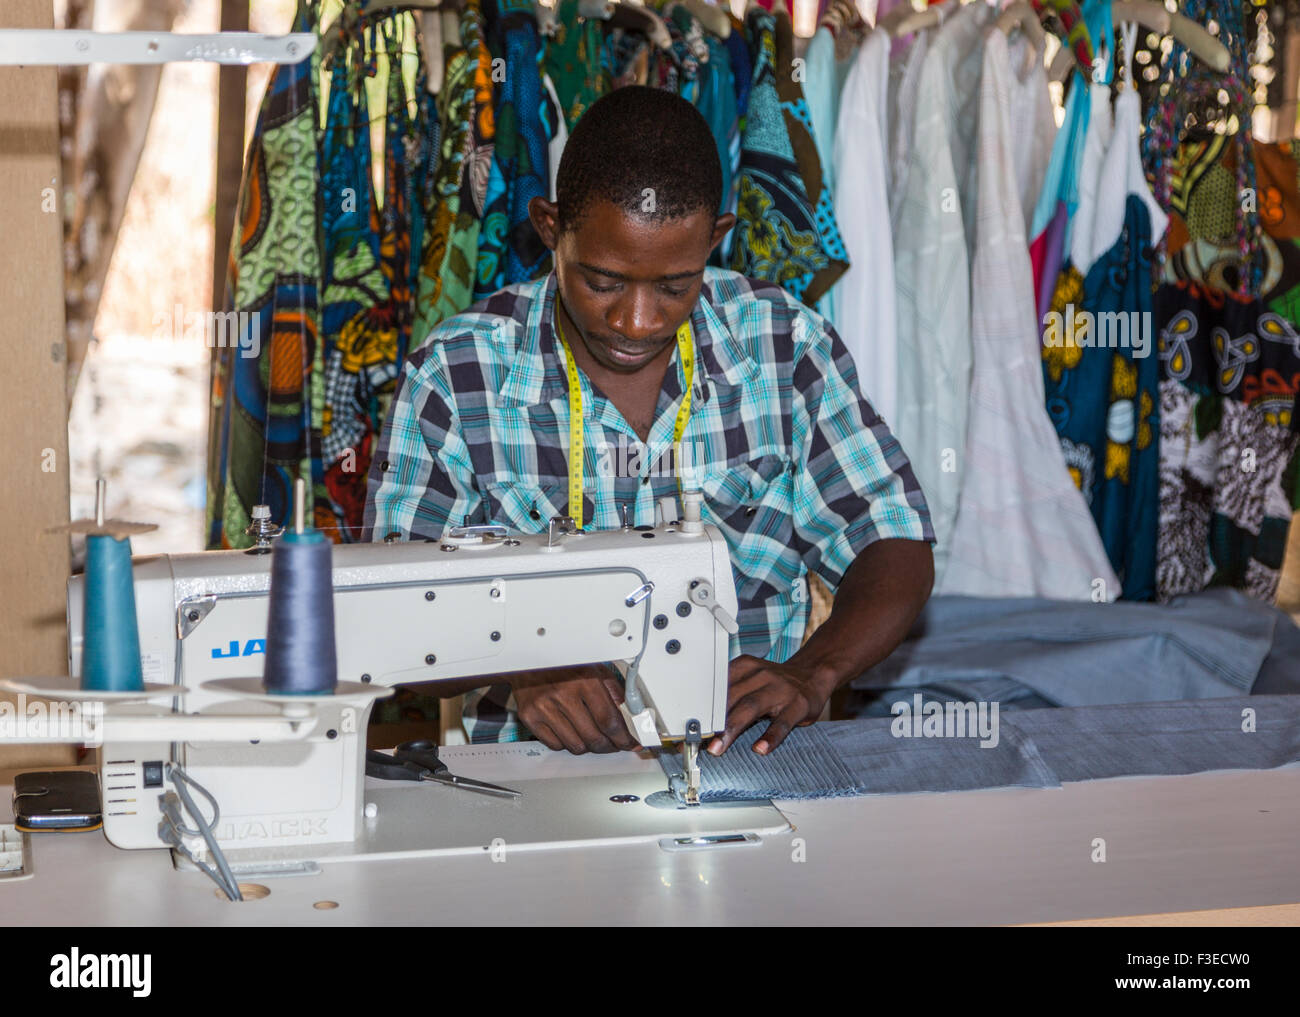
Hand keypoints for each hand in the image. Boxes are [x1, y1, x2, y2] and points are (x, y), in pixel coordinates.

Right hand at [510, 665, 639, 754]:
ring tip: (591, 736)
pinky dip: (566, 743)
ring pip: (575, 746)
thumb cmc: (563, 663)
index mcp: (584, 680)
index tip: (630, 743)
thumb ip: (614, 692)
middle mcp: (563, 694)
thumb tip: (631, 717)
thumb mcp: (595, 668)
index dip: (623, 738)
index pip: (609, 720)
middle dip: (609, 747)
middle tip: (614, 745)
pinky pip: (555, 745)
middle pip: (594, 738)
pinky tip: (570, 732)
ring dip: (588, 746)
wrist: (527, 657)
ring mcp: (544, 707)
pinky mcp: (530, 717)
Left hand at [707, 655, 832, 756]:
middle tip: (697, 742)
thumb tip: (700, 722)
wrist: (812, 675)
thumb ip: (729, 696)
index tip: (688, 728)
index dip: (701, 709)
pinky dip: (771, 736)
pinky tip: (761, 749)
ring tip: (718, 748)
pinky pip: (782, 722)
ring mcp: (781, 689)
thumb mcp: (750, 680)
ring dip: (732, 729)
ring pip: (752, 707)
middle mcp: (761, 675)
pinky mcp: (798, 705)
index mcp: (745, 667)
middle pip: (731, 698)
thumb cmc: (775, 684)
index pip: (718, 688)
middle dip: (712, 722)